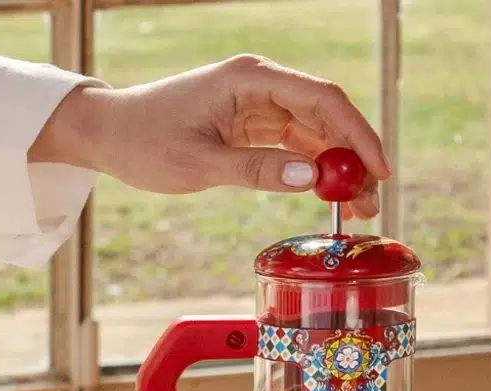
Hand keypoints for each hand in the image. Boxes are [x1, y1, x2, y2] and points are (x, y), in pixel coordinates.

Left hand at [32, 54, 389, 220]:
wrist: (112, 134)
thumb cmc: (146, 141)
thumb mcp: (200, 163)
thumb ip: (257, 170)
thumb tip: (311, 178)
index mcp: (250, 79)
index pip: (323, 100)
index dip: (358, 135)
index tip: (378, 171)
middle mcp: (261, 85)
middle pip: (328, 116)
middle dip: (355, 159)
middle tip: (371, 203)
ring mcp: (260, 104)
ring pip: (317, 133)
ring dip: (339, 169)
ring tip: (357, 210)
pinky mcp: (254, 125)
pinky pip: (298, 145)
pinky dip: (316, 171)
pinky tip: (329, 197)